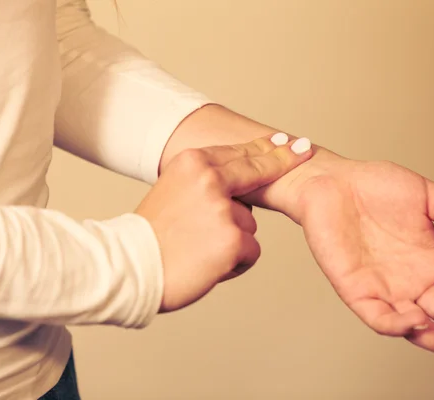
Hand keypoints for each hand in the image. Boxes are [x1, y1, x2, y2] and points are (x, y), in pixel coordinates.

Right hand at [135, 133, 312, 312]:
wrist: (130, 267)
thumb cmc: (151, 235)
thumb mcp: (174, 190)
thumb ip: (206, 181)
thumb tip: (242, 183)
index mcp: (193, 163)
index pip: (241, 153)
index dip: (269, 149)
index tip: (291, 142)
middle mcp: (211, 179)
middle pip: (258, 171)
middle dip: (283, 162)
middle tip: (304, 150)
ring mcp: (224, 209)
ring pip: (249, 225)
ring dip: (233, 240)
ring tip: (198, 248)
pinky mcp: (233, 240)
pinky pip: (250, 251)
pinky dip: (233, 263)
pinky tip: (206, 264)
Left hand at [290, 155, 433, 353]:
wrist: (331, 182)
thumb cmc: (375, 186)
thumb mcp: (427, 196)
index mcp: (432, 259)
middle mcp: (412, 279)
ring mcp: (385, 288)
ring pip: (417, 324)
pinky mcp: (357, 291)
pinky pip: (379, 317)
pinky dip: (398, 324)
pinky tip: (418, 320)